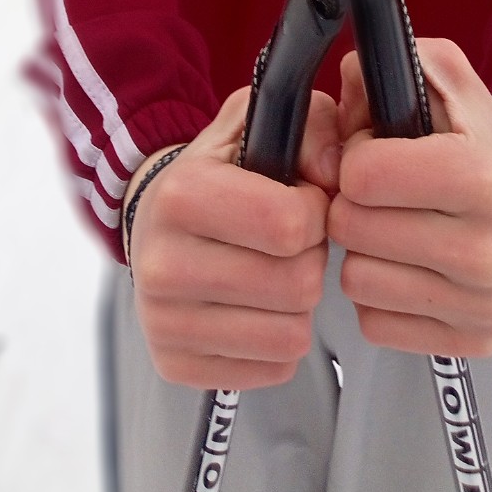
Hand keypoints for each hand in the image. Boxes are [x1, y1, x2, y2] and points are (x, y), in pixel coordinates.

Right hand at [127, 87, 339, 389]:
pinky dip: (280, 341)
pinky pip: (272, 370)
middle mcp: (161, 265)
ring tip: (276, 272)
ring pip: (290, 337)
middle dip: (311, 259)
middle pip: (297, 286)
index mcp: (181, 195)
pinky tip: (260, 307)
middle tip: (291, 243)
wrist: (156, 218)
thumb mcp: (260, 122)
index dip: (315, 212)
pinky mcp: (174, 365)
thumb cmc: (220, 169)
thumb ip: (313, 125)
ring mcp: (163, 323)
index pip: (289, 226)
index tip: (302, 201)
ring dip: (299, 304)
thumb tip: (335, 175)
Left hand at [327, 39, 491, 358]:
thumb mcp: (445, 79)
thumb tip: (346, 84)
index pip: (362, 176)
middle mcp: (488, 249)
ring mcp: (483, 303)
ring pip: (356, 283)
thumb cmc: (478, 141)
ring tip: (394, 228)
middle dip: (353, 204)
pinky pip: (375, 324)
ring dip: (363, 253)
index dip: (356, 158)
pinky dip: (380, 295)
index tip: (377, 154)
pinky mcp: (473, 340)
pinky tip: (406, 266)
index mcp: (482, 176)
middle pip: (351, 230)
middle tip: (381, 194)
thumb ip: (391, 62)